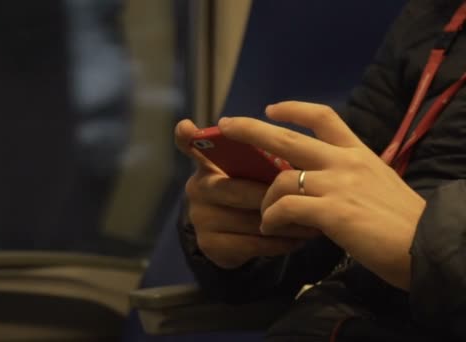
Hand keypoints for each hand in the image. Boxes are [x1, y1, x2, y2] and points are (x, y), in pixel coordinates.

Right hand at [175, 119, 319, 268]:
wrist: (232, 240)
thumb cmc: (250, 195)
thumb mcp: (251, 175)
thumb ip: (258, 162)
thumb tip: (290, 152)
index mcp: (208, 164)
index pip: (192, 147)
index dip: (186, 138)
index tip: (186, 126)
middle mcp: (197, 189)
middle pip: (236, 189)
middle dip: (273, 196)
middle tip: (305, 197)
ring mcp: (200, 218)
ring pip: (247, 219)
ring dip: (283, 222)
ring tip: (312, 220)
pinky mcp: (209, 245)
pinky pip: (250, 244)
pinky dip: (278, 242)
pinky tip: (297, 239)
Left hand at [218, 102, 425, 289]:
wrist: (428, 246)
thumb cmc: (404, 221)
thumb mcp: (378, 184)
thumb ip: (347, 177)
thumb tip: (317, 182)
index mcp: (357, 152)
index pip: (323, 117)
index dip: (293, 109)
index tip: (271, 108)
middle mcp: (344, 162)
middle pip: (287, 139)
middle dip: (250, 129)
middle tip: (226, 126)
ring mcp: (337, 185)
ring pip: (281, 181)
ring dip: (265, 200)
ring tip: (265, 217)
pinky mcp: (332, 212)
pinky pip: (285, 209)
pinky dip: (272, 219)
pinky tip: (271, 229)